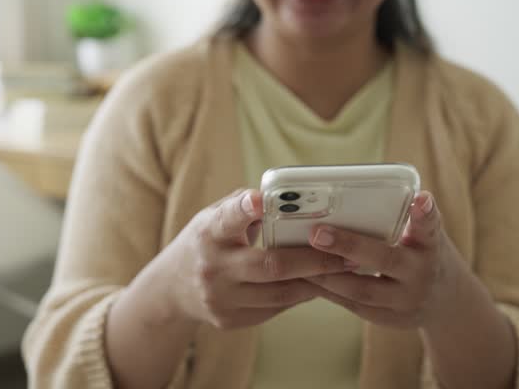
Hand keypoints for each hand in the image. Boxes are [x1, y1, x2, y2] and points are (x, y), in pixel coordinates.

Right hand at [158, 189, 352, 329]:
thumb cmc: (205, 242)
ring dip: (315, 281)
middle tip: (347, 253)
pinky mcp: (230, 320)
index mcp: (208, 233)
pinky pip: (274, 308)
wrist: (171, 289)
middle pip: (269, 265)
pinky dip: (299, 295)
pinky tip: (319, 284)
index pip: (227, 218)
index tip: (260, 199)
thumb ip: (245, 207)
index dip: (244, 208)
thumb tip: (289, 198)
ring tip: (345, 270)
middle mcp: (212, 267)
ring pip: (279, 293)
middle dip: (313, 259)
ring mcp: (220, 298)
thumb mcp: (213, 218)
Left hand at [304, 191, 469, 328]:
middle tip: (317, 233)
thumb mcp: (422, 235)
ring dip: (327, 274)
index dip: (424, 212)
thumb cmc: (422, 253)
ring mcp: (405, 301)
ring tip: (299, 257)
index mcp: (430, 245)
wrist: (445, 302)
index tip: (419, 198)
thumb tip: (352, 192)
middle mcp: (421, 273)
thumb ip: (401, 218)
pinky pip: (353, 305)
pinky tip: (305, 277)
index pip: (430, 225)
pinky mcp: (388, 319)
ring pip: (362, 290)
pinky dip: (328, 290)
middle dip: (349, 246)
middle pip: (386, 259)